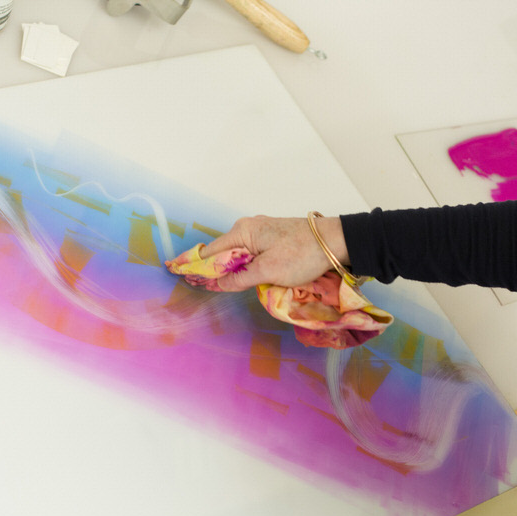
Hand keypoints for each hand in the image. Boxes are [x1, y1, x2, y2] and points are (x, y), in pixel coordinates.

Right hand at [200, 215, 347, 290]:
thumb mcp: (268, 271)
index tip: (181, 276)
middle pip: (223, 253)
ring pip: (238, 254)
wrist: (335, 241)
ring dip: (232, 270)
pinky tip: (244, 277)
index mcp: (242, 232)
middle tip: (202, 287)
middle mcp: (248, 228)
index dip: (197, 266)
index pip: (211, 252)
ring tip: (221, 286)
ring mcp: (261, 231)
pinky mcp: (273, 238)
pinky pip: (250, 253)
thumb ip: (240, 279)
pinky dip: (245, 266)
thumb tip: (217, 284)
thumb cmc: (302, 254)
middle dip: (213, 269)